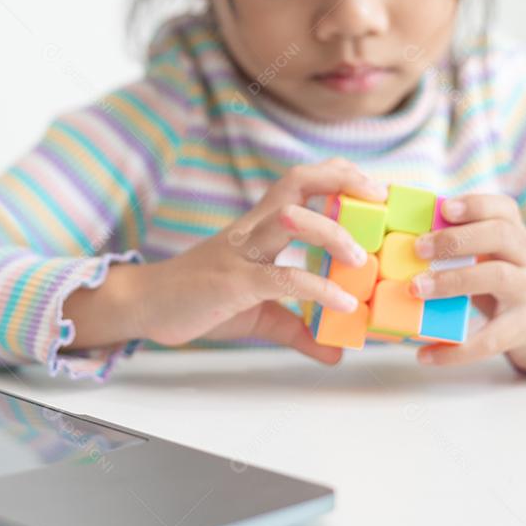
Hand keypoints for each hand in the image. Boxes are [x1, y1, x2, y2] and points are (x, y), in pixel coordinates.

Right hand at [132, 158, 388, 363]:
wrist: (147, 305)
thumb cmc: (200, 300)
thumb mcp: (260, 313)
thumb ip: (299, 328)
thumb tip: (335, 351)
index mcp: (259, 227)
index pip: (299, 182)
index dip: (337, 175)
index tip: (373, 187)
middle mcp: (252, 229)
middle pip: (297, 181)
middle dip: (341, 179)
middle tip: (378, 196)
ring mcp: (242, 252)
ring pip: (291, 218)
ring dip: (333, 231)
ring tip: (362, 258)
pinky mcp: (235, 282)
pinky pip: (282, 277)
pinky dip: (317, 288)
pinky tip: (341, 304)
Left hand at [409, 193, 525, 372]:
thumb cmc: (502, 275)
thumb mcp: (492, 252)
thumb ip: (460, 239)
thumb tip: (402, 229)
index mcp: (515, 233)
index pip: (503, 209)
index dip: (475, 205)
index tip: (444, 208)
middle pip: (501, 235)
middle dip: (457, 239)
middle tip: (418, 248)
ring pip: (498, 277)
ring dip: (454, 280)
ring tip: (417, 288)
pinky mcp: (520, 328)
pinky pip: (490, 339)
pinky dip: (456, 350)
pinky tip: (425, 354)